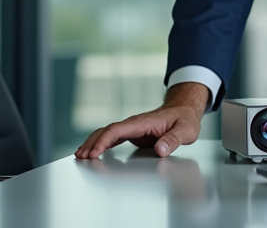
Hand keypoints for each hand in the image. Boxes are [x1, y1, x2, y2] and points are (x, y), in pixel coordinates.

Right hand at [75, 82, 209, 158]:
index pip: (117, 129)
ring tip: (80, 156)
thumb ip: (173, 140)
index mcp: (143, 122)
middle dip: (92, 143)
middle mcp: (134, 124)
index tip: (94, 153)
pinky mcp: (133, 134)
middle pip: (107, 131)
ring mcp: (132, 128)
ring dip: (93, 143)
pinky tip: (93, 152)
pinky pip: (113, 138)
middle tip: (81, 157)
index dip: (103, 141)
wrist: (185, 110)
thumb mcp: (185, 130)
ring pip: (107, 133)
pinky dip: (101, 144)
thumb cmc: (185, 119)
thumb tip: (160, 150)